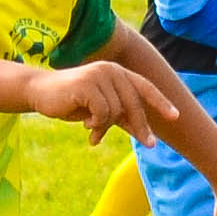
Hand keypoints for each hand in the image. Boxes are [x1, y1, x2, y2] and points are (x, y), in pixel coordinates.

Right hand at [26, 58, 193, 144]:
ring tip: (92, 131)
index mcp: (117, 72)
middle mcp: (111, 70)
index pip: (145, 87)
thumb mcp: (100, 109)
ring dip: (105, 127)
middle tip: (150, 145)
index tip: (175, 117)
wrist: (40, 93)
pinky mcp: (87, 84)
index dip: (161, 102)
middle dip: (141, 127)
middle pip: (134, 104)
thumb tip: (143, 131)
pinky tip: (85, 125)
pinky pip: (103, 113)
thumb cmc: (71, 101)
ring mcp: (99, 75)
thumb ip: (120, 116)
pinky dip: (96, 124)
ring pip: (116, 112)